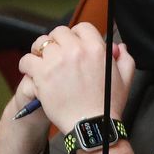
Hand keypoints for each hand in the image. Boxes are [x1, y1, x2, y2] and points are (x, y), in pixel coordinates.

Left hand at [15, 23, 134, 134]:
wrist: (92, 125)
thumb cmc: (108, 105)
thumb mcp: (125, 79)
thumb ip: (125, 59)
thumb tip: (120, 47)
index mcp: (96, 49)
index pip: (82, 27)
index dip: (77, 35)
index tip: (74, 45)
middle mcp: (75, 51)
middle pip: (59, 32)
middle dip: (58, 41)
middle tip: (58, 54)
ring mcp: (57, 62)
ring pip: (41, 43)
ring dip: (41, 51)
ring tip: (42, 61)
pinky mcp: (42, 74)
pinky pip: (27, 60)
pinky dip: (27, 64)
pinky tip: (32, 71)